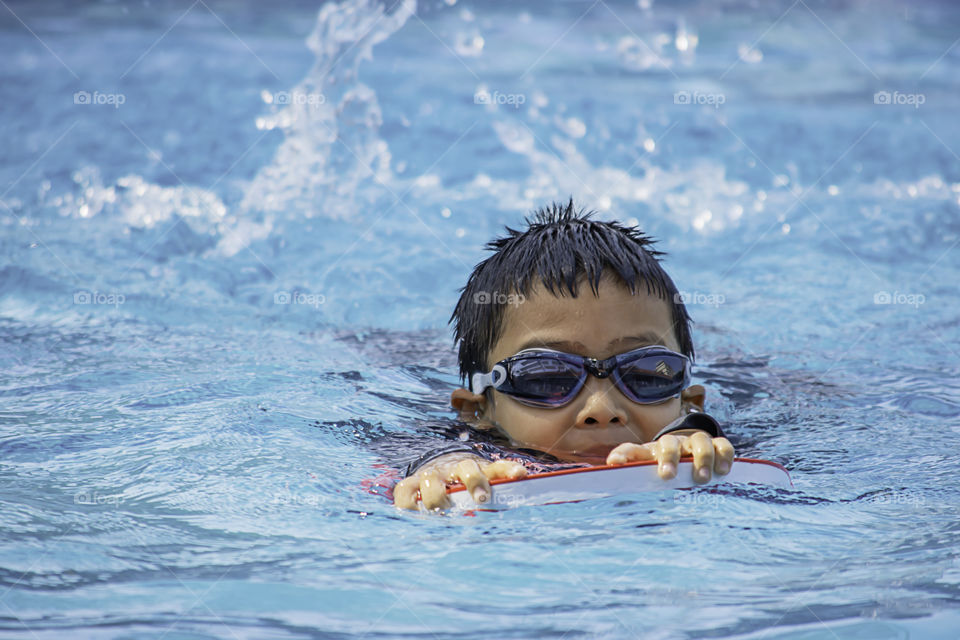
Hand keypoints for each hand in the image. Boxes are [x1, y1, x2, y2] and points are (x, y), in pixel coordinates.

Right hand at [393, 453, 527, 510]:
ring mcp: (430, 475)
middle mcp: (453, 468)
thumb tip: (524, 478)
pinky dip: (407, 504)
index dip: (507, 469)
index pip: (496, 465)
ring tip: (444, 513)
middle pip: (465, 467)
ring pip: (432, 480)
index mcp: (476, 468)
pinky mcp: (410, 484)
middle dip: (474, 481)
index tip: (520, 475)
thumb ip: (502, 481)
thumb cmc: (465, 483)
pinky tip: (414, 515)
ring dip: (438, 497)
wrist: (437, 469)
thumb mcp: (485, 480)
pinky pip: (404, 491)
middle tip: (481, 498)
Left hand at [605, 431, 733, 483]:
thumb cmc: (663, 463)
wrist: (690, 451)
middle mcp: (674, 442)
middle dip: (669, 458)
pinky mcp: (717, 445)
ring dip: (701, 458)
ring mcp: (696, 442)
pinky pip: (723, 445)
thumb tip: (610, 463)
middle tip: (668, 476)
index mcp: (650, 450)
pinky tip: (722, 471)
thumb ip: (629, 462)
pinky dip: (724, 455)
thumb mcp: (645, 465)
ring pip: (700, 441)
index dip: (624, 454)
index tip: (617, 467)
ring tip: (701, 478)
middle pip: (670, 443)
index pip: (634, 449)